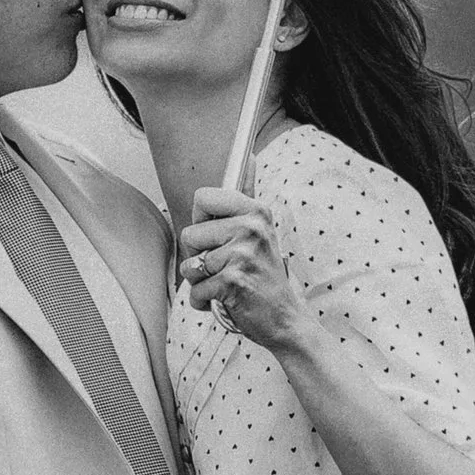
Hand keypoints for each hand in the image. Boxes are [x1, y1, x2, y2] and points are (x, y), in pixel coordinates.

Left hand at [181, 186, 308, 350]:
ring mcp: (242, 255)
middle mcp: (251, 229)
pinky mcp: (232, 282)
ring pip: (189, 264)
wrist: (285, 318)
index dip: (202, 220)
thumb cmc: (266, 276)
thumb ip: (247, 195)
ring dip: (202, 281)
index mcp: (256, 212)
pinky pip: (195, 290)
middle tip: (226, 265)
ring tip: (227, 283)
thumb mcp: (262, 231)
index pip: (202, 197)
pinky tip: (226, 299)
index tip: (217, 233)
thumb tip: (249, 155)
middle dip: (199, 255)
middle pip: (189, 233)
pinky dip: (205, 301)